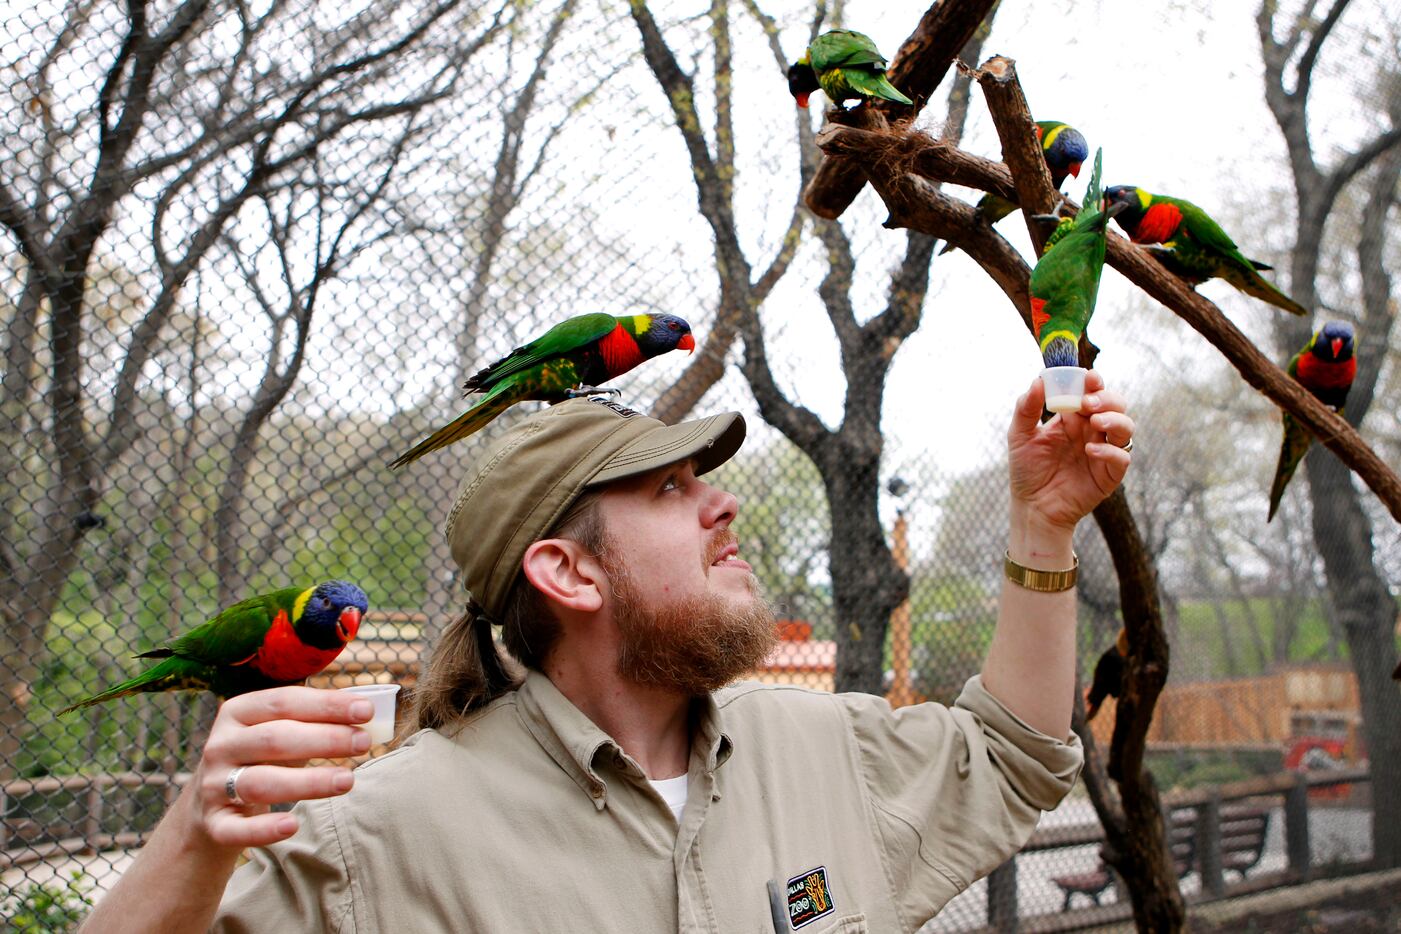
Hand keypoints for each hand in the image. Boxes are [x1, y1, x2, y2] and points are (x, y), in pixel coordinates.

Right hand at [190, 686, 372, 849]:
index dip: (326, 705)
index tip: (366, 711)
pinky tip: (292, 826)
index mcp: (239, 712)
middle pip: (274, 738)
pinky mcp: (213, 823)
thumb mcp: (279, 731)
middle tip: (364, 743)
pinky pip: (235, 829)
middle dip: (324, 739)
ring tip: (348, 780)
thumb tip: (367, 712)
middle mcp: (221, 745)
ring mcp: (213, 785)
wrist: (208, 803)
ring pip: (260, 782)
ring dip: (307, 782)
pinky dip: (263, 829)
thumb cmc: (261, 759)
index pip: (285, 701)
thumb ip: (315, 720)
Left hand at [1007, 370, 1133, 533]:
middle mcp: (1092, 431)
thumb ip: (1026, 408)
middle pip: (1115, 406)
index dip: (1094, 383)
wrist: (1031, 506)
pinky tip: (1090, 450)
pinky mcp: (1109, 474)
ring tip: (1095, 422)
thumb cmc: (1026, 470)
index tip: (1089, 377)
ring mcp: (1103, 451)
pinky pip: (1122, 457)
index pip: (1091, 393)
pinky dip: (1110, 450)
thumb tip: (1038, 381)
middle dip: (1107, 399)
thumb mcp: (1019, 435)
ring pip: (1126, 428)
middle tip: (1089, 403)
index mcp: (1073, 418)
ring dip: (1115, 420)